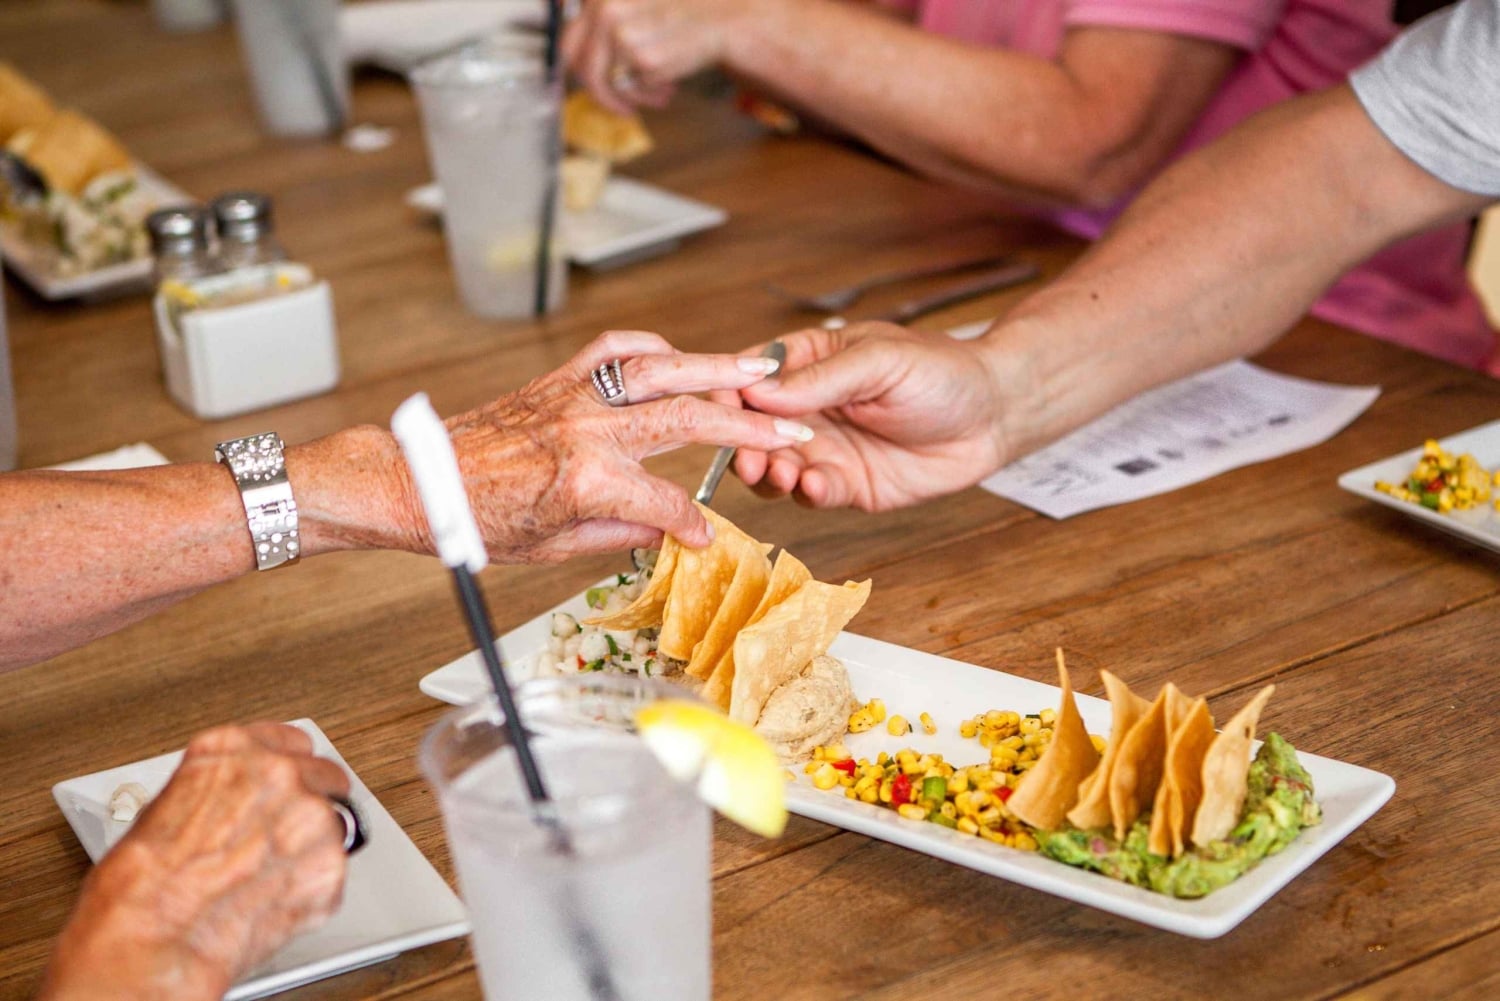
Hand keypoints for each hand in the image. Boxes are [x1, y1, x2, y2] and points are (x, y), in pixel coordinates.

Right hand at [40, 724, 351, 1000]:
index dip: (291, 769)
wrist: (152, 937)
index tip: (291, 783)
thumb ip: (219, 791)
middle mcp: (279, 774)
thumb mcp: (167, 807)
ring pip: (335, 824)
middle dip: (308, 806)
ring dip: (312, 847)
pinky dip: (312, 888)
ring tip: (269, 878)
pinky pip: (333, 871)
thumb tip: (235, 802)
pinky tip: (274, 901)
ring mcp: (310, 816)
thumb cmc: (142, 885)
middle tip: (284, 838)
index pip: (292, 742)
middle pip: (325, 776)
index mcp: (234, 750)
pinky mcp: (330, 863)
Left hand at [432, 330, 810, 562]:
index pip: (670, 501)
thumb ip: (623, 534)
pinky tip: (678, 357)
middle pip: (689, 420)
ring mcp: (575, 395)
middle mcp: (589, 430)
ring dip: (718, 369)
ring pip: (663, 370)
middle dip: (749, 427)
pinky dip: (652, 348)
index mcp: (590, 481)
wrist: (424, 480)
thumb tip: (669, 532)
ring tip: (760, 370)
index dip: (694, 524)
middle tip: (790, 431)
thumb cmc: (480, 521)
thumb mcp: (557, 547)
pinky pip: (616, 348)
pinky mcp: (559, 378)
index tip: (703, 537)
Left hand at [562, 0, 748, 112]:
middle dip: (599, 90)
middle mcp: (605, 8)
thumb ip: (599, 26)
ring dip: (630, 96)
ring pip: (606, 84)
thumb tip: (568, 63)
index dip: (576, 66)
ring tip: (657, 92)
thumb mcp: (631, 7)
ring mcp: (622, 33)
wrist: (721, 17)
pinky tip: (669, 85)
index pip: (568, 40)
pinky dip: (650, 95)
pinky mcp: (643, 58)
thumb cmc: (679, 14)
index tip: (588, 82)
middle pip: (580, 65)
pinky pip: (632, 91)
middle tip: (619, 102)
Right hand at [714, 322, 1009, 510]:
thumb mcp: (880, 361)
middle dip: (743, 444)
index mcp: (808, 361)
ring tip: (782, 474)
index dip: (731, 393)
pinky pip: (812, 494)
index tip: (724, 409)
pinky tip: (818, 486)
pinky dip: (807, 493)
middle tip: (749, 457)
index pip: (751, 376)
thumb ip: (822, 379)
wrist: (993, 417)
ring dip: (769, 474)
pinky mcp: (846, 485)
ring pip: (773, 467)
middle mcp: (808, 408)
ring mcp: (824, 448)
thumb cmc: (941, 372)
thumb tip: (759, 392)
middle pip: (752, 429)